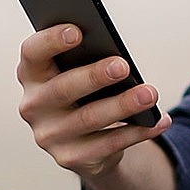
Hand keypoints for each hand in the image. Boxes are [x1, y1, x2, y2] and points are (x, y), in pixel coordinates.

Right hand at [16, 24, 171, 178]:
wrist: (84, 139)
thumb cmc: (83, 90)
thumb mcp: (77, 71)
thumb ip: (86, 58)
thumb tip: (116, 56)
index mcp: (31, 74)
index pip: (32, 52)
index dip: (51, 41)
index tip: (78, 31)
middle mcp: (33, 105)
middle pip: (63, 88)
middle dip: (94, 76)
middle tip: (123, 66)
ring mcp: (49, 135)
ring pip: (89, 118)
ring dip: (123, 105)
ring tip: (149, 94)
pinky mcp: (70, 157)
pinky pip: (108, 144)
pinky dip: (137, 132)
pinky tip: (157, 121)